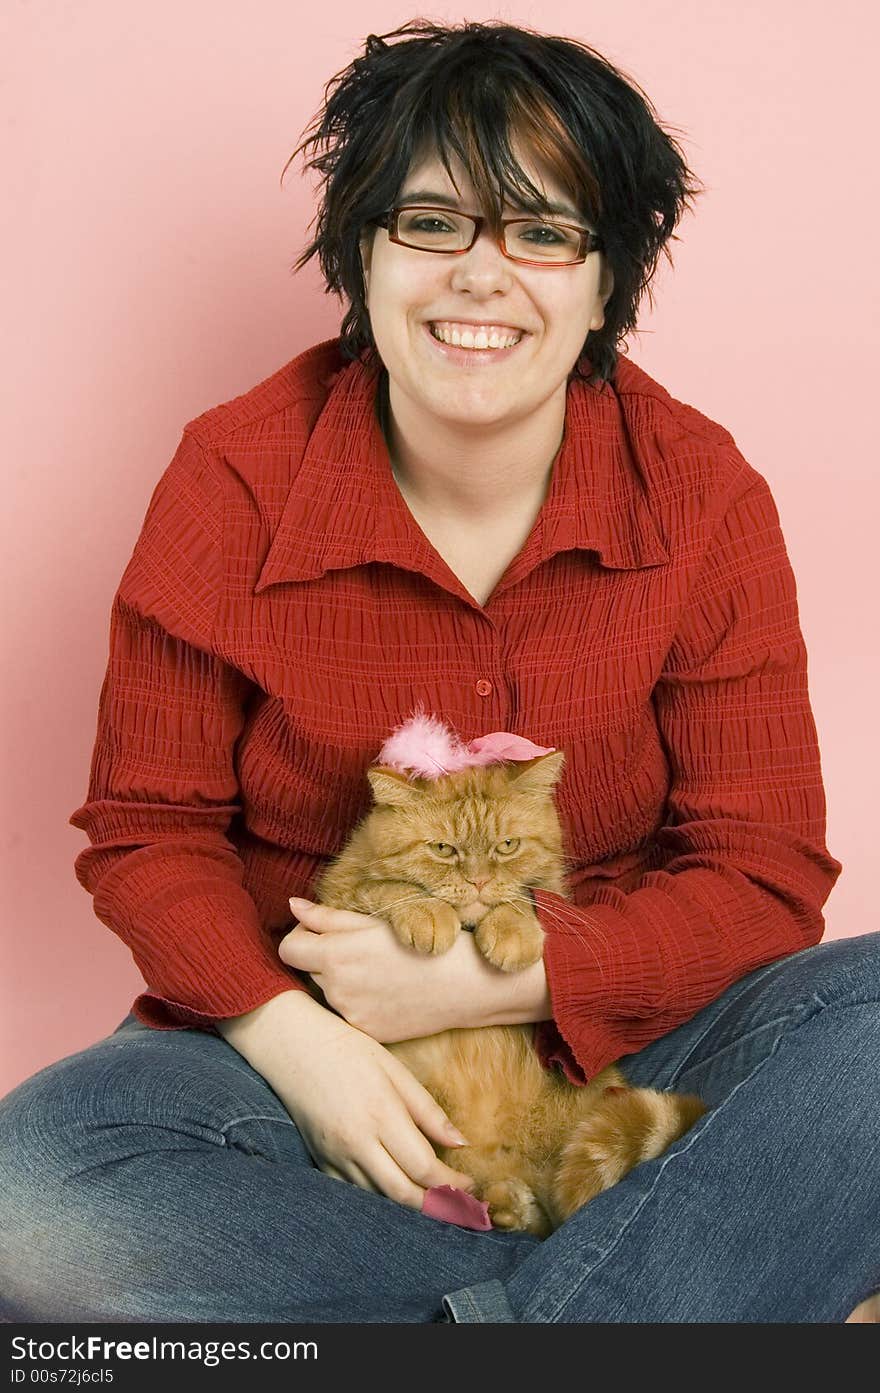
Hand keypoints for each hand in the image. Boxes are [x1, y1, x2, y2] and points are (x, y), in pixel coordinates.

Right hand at [218, 990, 473, 1208]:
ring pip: (378, 1199)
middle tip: (458, 1206)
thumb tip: (460, 1143)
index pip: (423, 1167)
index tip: (471, 1186)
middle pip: (402, 1194)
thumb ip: (428, 1111)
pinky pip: (353, 1193)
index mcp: (381, 1115)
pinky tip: (395, 1194)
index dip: (452, 1184)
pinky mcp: (320, 1160)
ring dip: (407, 1206)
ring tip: (434, 1202)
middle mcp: (357, 1142)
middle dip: (435, 1206)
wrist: (293, 1046)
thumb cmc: (348, 1050)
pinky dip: (377, 1199)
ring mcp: (335, 1155)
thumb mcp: (395, 1070)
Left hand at [279, 897, 551, 1040]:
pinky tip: (387, 990)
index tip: (323, 931)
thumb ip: (328, 916)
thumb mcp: (375, 922)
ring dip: (342, 979)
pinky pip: (348, 1012)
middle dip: (325, 956)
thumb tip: (292, 906)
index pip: (288, 948)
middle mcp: (337, 990)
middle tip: (361, 948)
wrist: (467, 985)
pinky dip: (360, 1001)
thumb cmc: (425, 941)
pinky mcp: (367, 1032)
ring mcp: (351, 1015)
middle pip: (309, 969)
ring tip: (380, 969)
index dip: (302, 935)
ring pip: (329, 991)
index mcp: (336, 955)